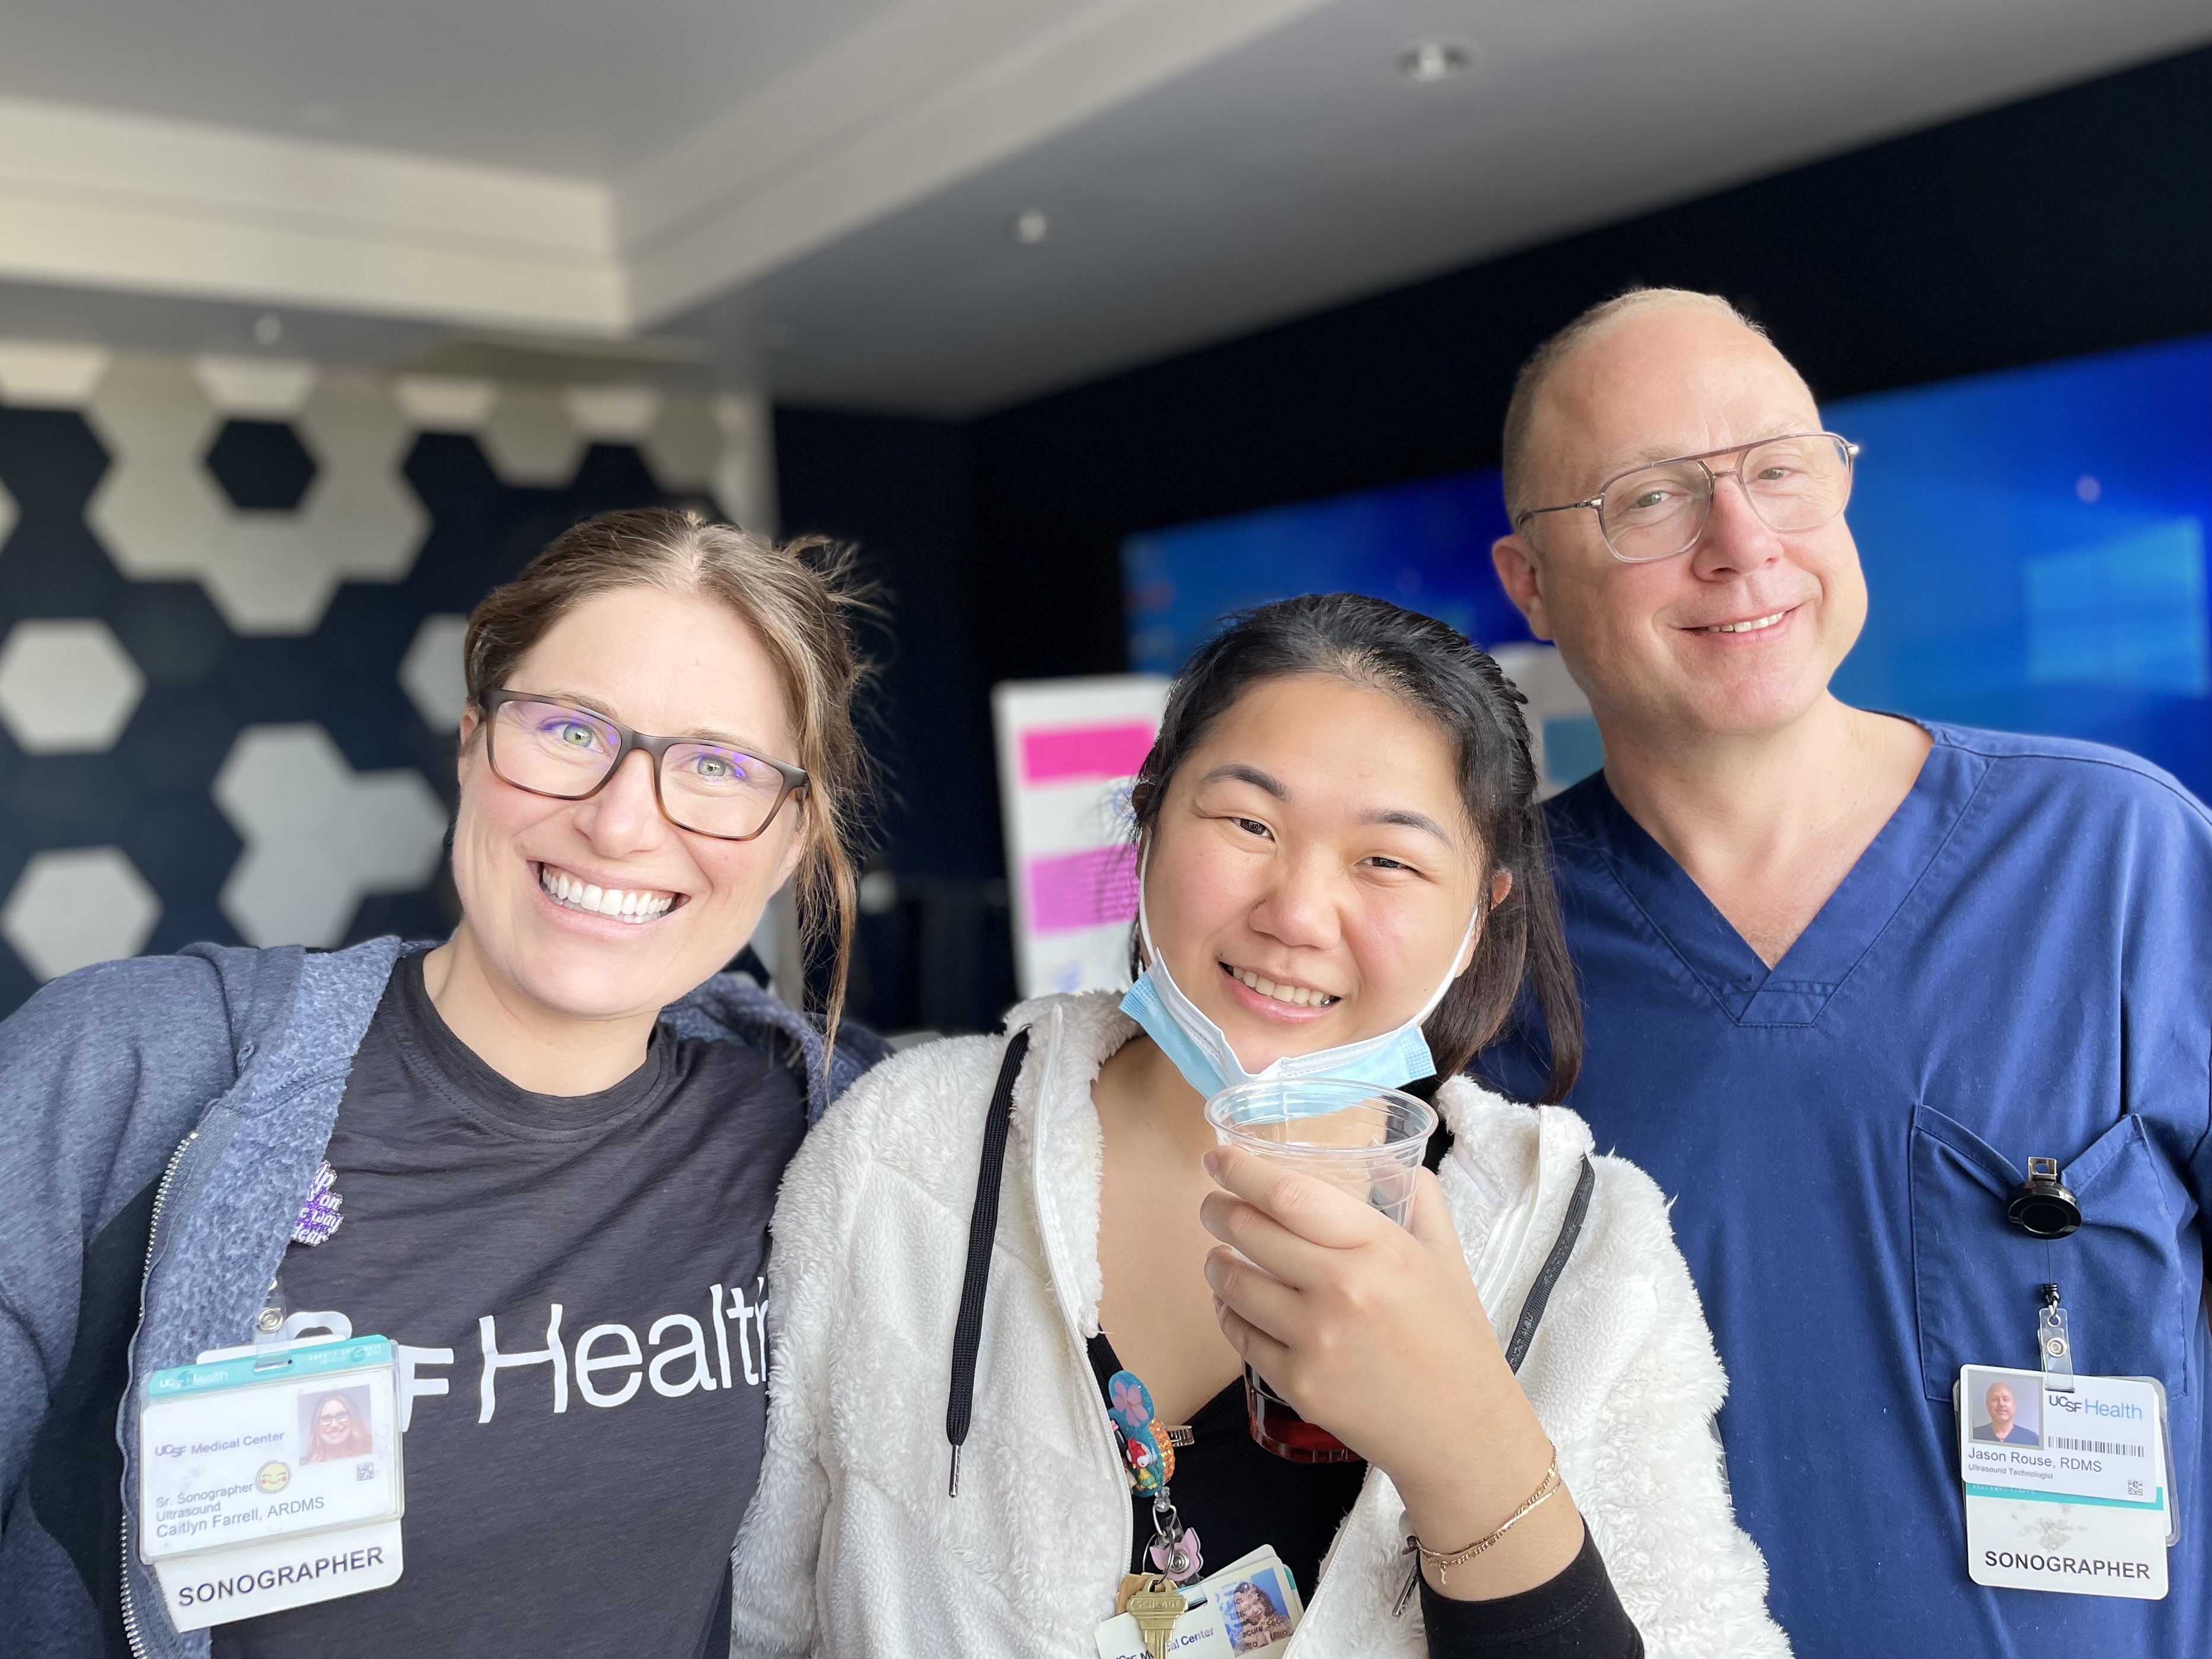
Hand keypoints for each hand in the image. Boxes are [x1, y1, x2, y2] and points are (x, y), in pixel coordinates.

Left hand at [1200, 1144, 1581, 1597]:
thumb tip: (1387, 1160)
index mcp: (1380, 1248)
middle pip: (1250, 1232)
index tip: (1218, 1158)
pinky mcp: (1297, 1385)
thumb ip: (1419, 1199)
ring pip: (1234, 1284)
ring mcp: (1315, 1340)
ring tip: (1220, 1254)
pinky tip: (1233, 1301)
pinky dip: (1228, 1311)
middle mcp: (1342, 1289)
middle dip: (1218, 1211)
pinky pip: (1240, 1335)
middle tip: (1212, 1205)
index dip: (1242, 1170)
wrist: (1463, 1433)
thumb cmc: (1456, 1339)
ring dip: (1217, 1262)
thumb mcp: (1447, 1257)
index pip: (1289, 1193)